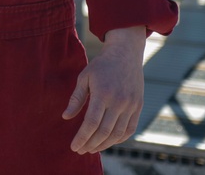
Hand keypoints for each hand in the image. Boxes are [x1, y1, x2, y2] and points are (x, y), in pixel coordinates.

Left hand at [62, 25, 145, 153]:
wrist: (125, 54)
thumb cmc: (101, 65)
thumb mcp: (84, 77)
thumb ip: (76, 98)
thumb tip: (66, 117)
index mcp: (103, 93)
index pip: (91, 123)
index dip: (82, 137)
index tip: (74, 146)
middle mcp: (119, 101)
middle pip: (104, 131)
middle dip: (91, 144)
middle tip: (81, 150)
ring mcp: (131, 105)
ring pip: (117, 133)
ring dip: (104, 144)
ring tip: (92, 148)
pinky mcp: (138, 107)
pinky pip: (129, 129)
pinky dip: (118, 139)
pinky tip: (108, 142)